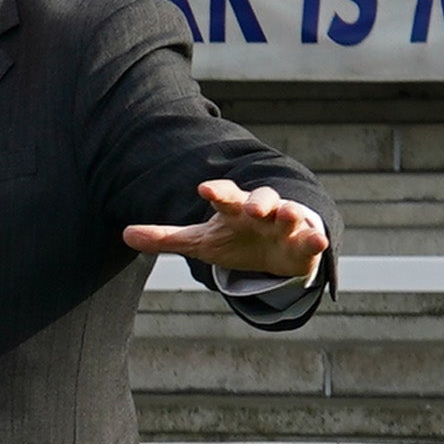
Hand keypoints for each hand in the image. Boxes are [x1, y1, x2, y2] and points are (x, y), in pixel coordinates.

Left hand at [122, 179, 328, 280]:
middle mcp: (260, 211)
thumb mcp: (198, 242)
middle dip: (257, 200)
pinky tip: (319, 238)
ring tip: (287, 214)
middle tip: (253, 207)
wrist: (272, 254)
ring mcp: (284, 225)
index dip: (216, 191)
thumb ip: (165, 238)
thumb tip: (124, 234)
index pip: (223, 195)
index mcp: (232, 208)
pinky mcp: (303, 243)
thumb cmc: (233, 240)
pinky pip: (310, 237)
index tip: (204, 190)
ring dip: (288, 212)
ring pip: (288, 213)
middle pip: (259, 199)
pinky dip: (315, 237)